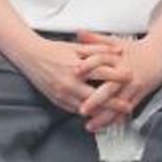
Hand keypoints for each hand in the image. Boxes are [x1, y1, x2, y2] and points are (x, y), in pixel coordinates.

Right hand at [14, 36, 132, 115]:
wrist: (30, 56)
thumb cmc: (53, 50)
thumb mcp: (76, 47)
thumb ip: (98, 49)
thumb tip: (118, 50)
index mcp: (76, 68)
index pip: (102, 73)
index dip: (118, 76)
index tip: (130, 76)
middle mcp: (70, 84)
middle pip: (98, 96)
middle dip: (114, 103)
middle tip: (128, 106)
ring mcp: (63, 95)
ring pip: (87, 108)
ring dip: (102, 112)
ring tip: (115, 115)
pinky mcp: (58, 101)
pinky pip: (75, 110)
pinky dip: (87, 113)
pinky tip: (96, 114)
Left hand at [76, 31, 161, 132]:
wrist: (159, 53)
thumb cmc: (135, 49)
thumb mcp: (115, 42)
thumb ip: (96, 39)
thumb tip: (79, 33)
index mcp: (117, 58)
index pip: (101, 60)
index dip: (89, 66)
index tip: (76, 73)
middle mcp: (125, 72)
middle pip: (109, 87)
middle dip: (95, 100)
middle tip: (82, 109)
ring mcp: (133, 83)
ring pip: (118, 102)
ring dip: (104, 115)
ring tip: (91, 125)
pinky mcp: (141, 92)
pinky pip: (129, 106)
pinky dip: (119, 116)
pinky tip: (110, 124)